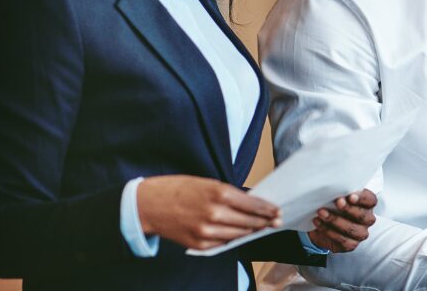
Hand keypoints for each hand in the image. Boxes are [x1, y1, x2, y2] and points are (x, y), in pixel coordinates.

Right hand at [136, 175, 280, 250]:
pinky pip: (223, 243)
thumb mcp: (207, 183)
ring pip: (238, 234)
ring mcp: (207, 231)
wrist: (149, 205)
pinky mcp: (199, 244)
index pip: (253, 204)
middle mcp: (215, 213)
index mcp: (219, 193)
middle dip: (264, 222)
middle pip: (249, 221)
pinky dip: (232, 238)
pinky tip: (239, 234)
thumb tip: (251, 201)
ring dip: (251, 231)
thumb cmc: (179, 189)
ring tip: (260, 227)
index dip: (268, 209)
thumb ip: (229, 194)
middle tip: (276, 221)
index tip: (277, 210)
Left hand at [306, 189, 377, 252]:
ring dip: (335, 220)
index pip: (370, 200)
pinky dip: (328, 231)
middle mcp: (367, 219)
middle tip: (337, 202)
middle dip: (349, 209)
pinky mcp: (350, 245)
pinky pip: (342, 240)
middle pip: (363, 216)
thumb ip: (339, 193)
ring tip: (321, 213)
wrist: (322, 225)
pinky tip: (319, 223)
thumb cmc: (333, 207)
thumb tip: (333, 189)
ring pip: (352, 229)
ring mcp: (360, 233)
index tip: (350, 196)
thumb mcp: (337, 197)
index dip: (362, 198)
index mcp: (367, 205)